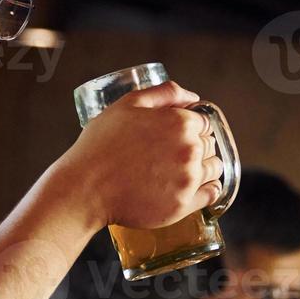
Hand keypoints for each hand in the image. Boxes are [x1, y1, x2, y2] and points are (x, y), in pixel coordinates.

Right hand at [61, 80, 223, 230]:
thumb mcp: (128, 104)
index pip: (204, 122)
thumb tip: (193, 97)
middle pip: (209, 145)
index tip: (175, 136)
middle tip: (171, 155)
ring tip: (180, 172)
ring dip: (203, 168)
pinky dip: (208, 190)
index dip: (190, 127)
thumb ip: (165, 93)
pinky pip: (211, 195)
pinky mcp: (183, 205)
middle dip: (196, 147)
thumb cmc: (101, 145)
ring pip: (214, 169)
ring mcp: (188, 179)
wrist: (85, 188)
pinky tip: (193, 188)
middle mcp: (190, 150)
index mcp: (180, 122)